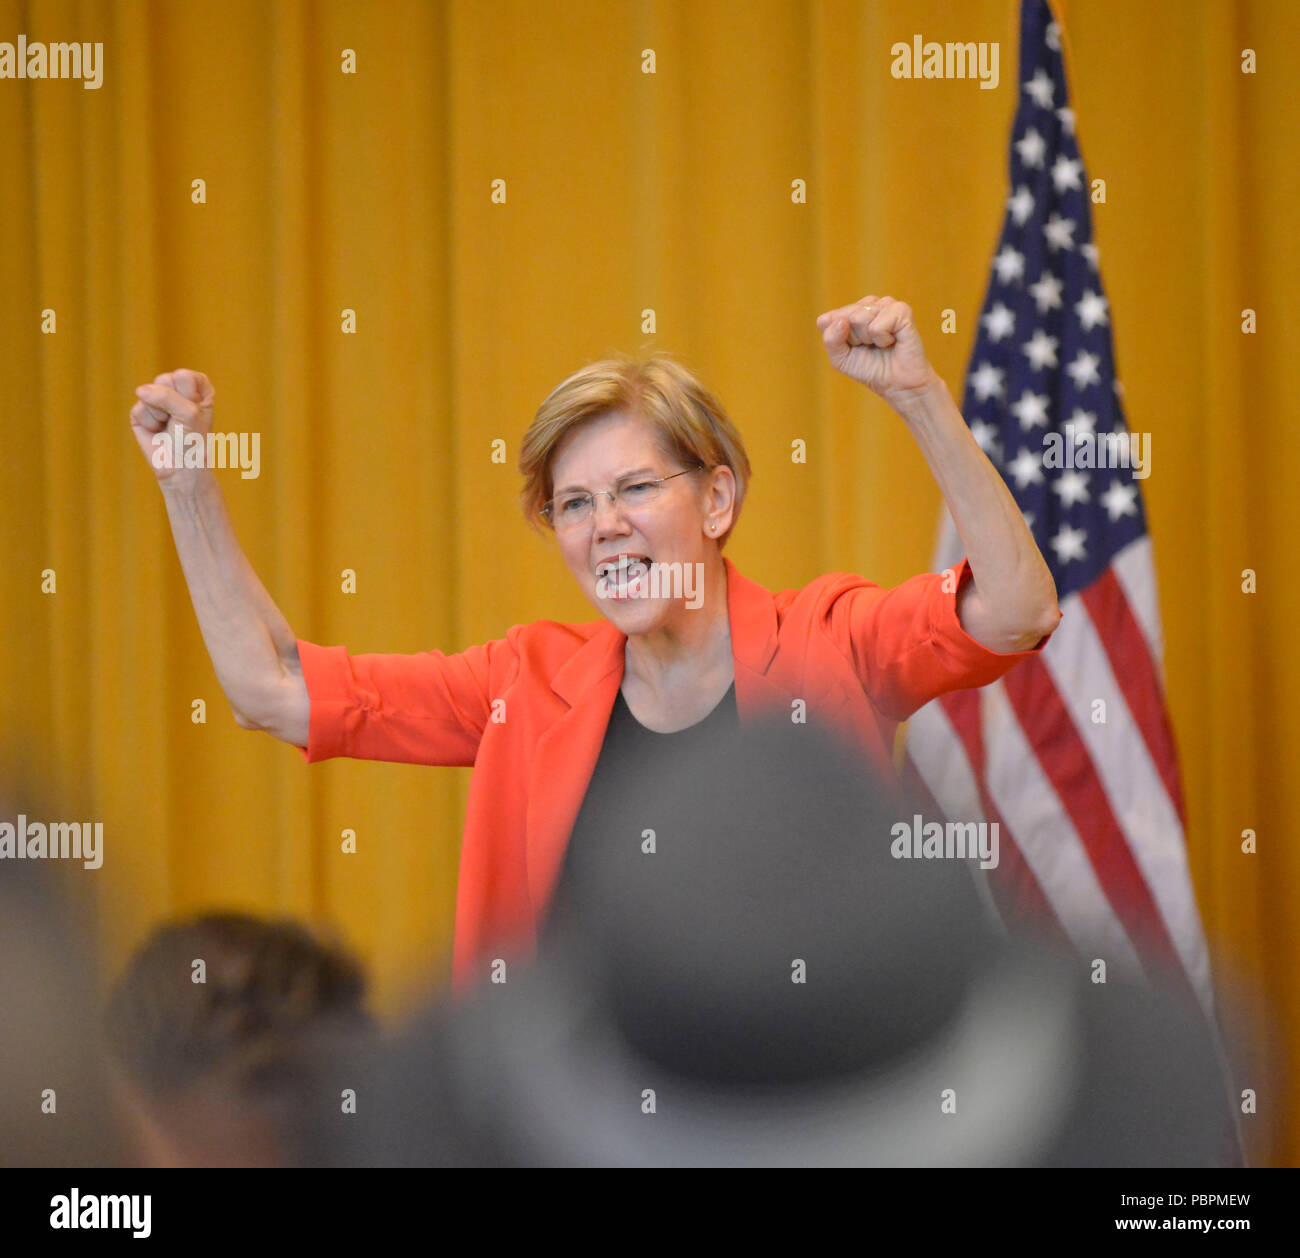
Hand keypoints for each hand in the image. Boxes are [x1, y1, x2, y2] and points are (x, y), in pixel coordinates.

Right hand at [129, 369, 215, 485]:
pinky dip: (149, 423)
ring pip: (149, 392)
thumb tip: (139, 390)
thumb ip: (166, 396)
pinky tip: (156, 431)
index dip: (188, 395)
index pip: (185, 375)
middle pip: (165, 379)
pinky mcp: (141, 412)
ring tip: (169, 427)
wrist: (180, 467)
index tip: (195, 413)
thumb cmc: (192, 440)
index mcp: (197, 388)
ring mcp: (157, 400)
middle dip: (172, 403)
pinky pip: (139, 408)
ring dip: (160, 414)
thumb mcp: (189, 414)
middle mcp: (177, 391)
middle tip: (180, 421)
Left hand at [816, 295, 938, 406]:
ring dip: (869, 339)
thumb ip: (831, 339)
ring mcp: (886, 304)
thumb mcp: (840, 359)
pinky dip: (882, 339)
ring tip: (882, 344)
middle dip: (855, 339)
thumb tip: (841, 320)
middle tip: (870, 347)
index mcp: (850, 311)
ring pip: (859, 317)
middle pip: (844, 317)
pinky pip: (877, 325)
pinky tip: (892, 341)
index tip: (853, 348)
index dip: (837, 341)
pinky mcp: (901, 311)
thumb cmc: (870, 369)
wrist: (898, 385)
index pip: (826, 320)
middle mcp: (868, 304)